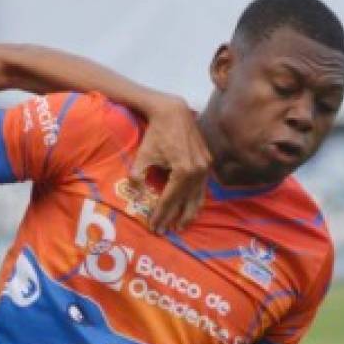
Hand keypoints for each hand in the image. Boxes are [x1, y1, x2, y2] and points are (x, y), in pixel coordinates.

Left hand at [128, 93, 210, 234]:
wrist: (173, 112)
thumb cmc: (156, 134)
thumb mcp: (143, 156)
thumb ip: (138, 177)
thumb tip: (136, 194)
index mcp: (183, 171)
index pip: (169, 199)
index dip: (161, 214)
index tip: (154, 227)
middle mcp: (198, 171)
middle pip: (185, 201)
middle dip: (174, 218)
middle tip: (165, 232)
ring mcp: (205, 167)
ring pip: (198, 197)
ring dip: (190, 213)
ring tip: (181, 226)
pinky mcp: (208, 162)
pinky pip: (203, 187)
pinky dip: (197, 199)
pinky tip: (191, 208)